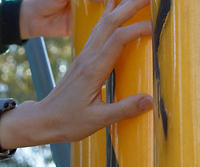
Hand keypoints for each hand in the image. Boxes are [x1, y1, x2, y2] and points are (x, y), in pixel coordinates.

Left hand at [0, 0, 152, 148]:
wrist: (43, 120)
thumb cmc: (67, 122)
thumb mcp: (97, 120)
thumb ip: (124, 110)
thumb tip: (149, 100)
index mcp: (93, 70)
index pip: (118, 39)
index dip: (137, 29)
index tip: (155, 29)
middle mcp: (87, 58)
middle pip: (110, 22)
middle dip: (130, 6)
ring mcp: (83, 56)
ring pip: (103, 23)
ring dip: (120, 8)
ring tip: (136, 0)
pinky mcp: (82, 59)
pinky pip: (97, 31)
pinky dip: (109, 17)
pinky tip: (114, 10)